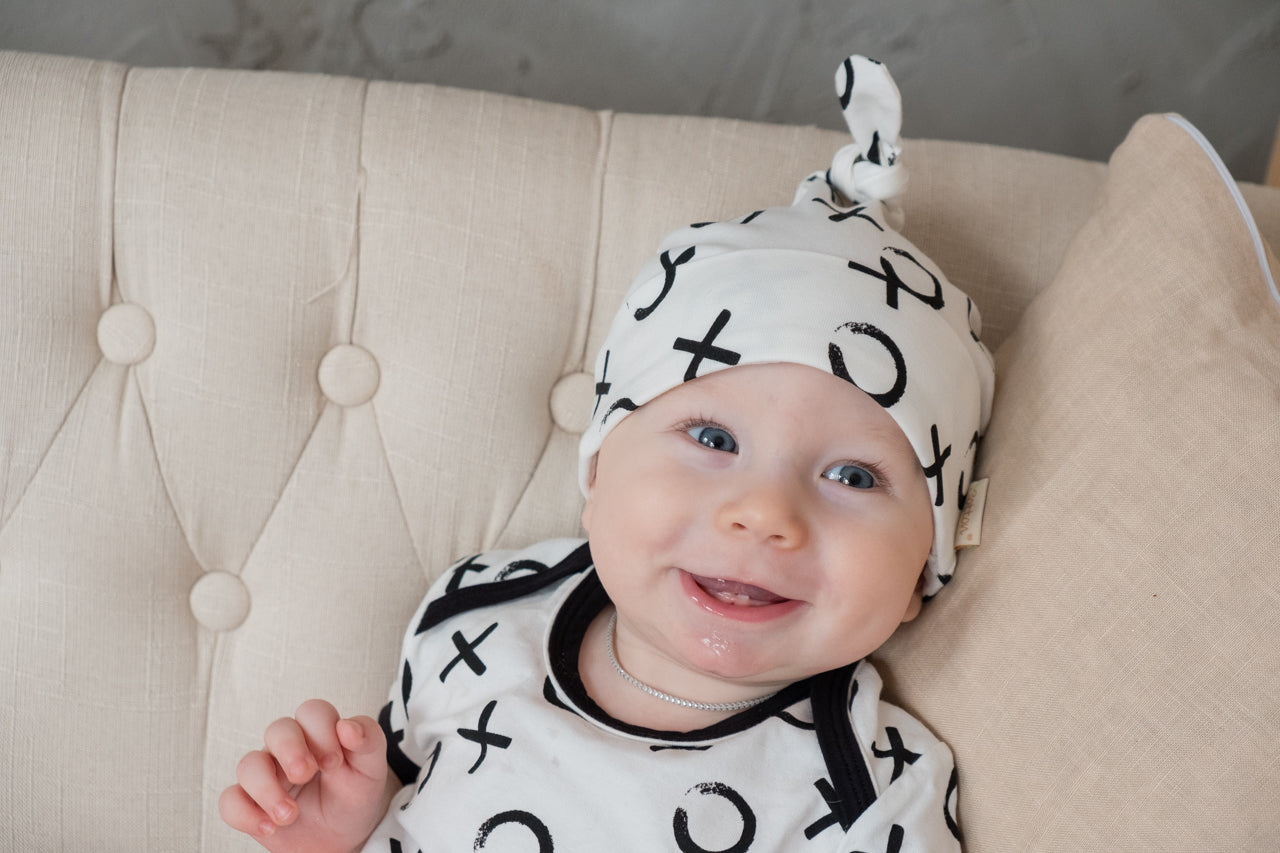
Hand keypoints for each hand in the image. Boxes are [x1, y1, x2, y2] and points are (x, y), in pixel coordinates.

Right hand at [219, 699, 393, 852]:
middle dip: (290, 750)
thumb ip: (368, 740)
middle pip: (277, 730)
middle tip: (305, 775)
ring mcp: (266, 774)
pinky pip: (230, 800)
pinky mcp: (250, 803)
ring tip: (290, 815)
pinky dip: (246, 814)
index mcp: (318, 732)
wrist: (344, 836)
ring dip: (267, 789)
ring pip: (248, 764)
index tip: (335, 762)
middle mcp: (288, 747)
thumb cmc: (355, 793)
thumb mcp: (371, 768)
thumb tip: (348, 727)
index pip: (312, 712)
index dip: (321, 732)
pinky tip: (270, 827)